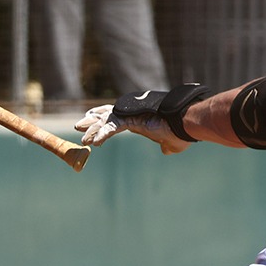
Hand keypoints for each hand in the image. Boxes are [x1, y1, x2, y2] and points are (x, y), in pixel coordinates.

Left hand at [74, 84, 211, 153]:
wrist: (187, 124)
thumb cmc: (182, 132)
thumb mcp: (172, 143)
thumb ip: (167, 146)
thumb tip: (166, 150)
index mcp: (139, 120)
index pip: (116, 118)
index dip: (103, 122)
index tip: (92, 130)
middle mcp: (133, 114)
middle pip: (106, 115)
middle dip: (92, 121)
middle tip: (78, 127)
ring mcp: (132, 115)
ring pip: (106, 121)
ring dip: (93, 129)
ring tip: (81, 137)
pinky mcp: (133, 119)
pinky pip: (113, 127)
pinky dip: (103, 134)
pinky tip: (94, 143)